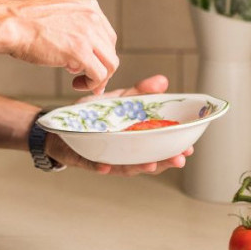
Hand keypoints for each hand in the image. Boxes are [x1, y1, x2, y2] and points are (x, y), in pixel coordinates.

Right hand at [0, 0, 118, 93]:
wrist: (11, 25)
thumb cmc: (25, 23)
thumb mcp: (59, 15)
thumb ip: (75, 27)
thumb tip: (83, 50)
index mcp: (89, 6)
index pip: (107, 35)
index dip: (100, 54)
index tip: (91, 65)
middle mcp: (93, 17)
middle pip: (111, 50)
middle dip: (102, 67)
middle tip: (90, 79)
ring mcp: (89, 34)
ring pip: (110, 64)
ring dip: (99, 78)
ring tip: (82, 83)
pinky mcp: (81, 52)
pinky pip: (99, 74)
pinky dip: (92, 83)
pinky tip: (77, 83)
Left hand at [44, 75, 193, 175]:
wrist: (60, 125)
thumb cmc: (94, 115)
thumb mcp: (119, 100)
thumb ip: (140, 92)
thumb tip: (163, 81)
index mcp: (135, 140)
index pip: (159, 147)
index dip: (175, 149)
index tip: (190, 148)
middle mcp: (124, 153)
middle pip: (148, 160)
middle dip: (164, 162)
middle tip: (179, 159)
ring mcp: (106, 158)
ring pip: (126, 167)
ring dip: (138, 167)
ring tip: (151, 165)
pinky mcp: (86, 159)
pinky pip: (94, 165)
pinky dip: (101, 167)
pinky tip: (107, 167)